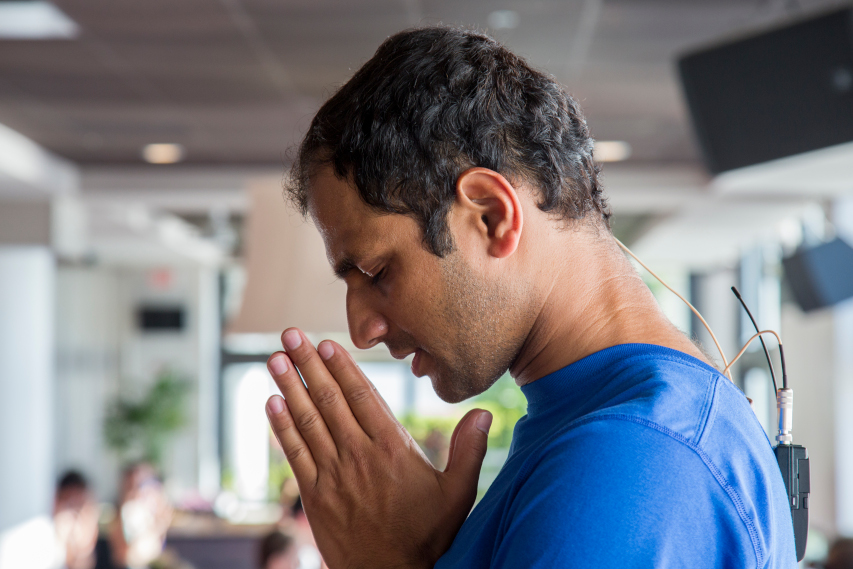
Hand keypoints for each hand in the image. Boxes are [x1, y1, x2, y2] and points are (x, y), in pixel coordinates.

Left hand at [265, 328, 491, 568]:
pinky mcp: (315, 496)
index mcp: (392, 449)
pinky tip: (271, 403)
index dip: (342, 366)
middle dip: (307, 364)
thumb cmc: (427, 536)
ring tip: (274, 358)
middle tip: (290, 334)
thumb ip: (469, 450)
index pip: (362, 396)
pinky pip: (294, 454)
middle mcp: (358, 455)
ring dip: (289, 387)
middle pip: (329, 400)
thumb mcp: (457, 493)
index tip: (325, 342)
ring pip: (307, 421)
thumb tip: (484, 413)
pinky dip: (281, 427)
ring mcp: (333, 475)